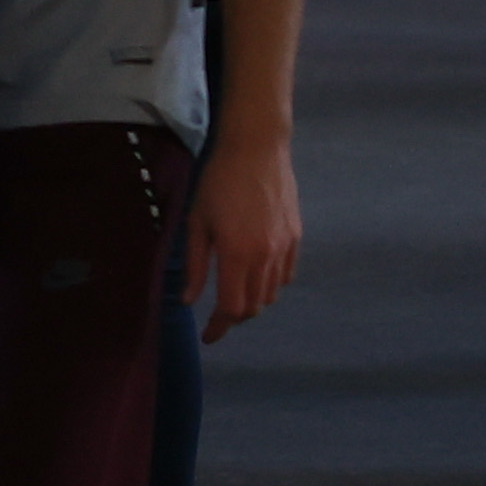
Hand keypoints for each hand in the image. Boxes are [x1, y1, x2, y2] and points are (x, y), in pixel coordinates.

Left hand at [183, 129, 301, 341]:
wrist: (257, 149)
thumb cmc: (218, 181)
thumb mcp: (197, 221)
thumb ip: (195, 265)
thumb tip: (189, 301)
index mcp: (237, 254)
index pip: (232, 308)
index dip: (219, 327)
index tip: (207, 337)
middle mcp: (266, 256)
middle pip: (254, 306)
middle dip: (234, 318)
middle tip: (217, 316)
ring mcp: (285, 247)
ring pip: (272, 294)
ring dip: (253, 302)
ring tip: (235, 295)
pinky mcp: (296, 237)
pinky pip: (286, 275)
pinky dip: (271, 285)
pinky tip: (257, 276)